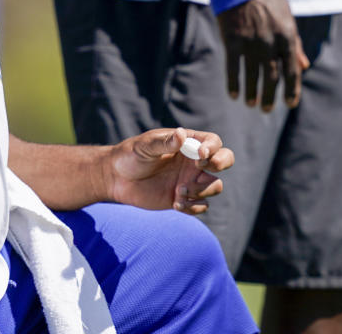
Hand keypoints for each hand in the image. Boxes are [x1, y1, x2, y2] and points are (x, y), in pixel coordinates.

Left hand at [106, 128, 232, 214]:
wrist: (117, 178)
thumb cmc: (130, 155)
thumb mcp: (145, 146)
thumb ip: (164, 142)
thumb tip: (182, 135)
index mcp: (187, 143)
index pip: (213, 142)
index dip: (213, 148)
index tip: (199, 155)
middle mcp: (193, 162)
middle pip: (225, 160)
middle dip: (221, 163)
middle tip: (199, 169)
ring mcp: (190, 180)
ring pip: (215, 185)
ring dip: (202, 190)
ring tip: (179, 190)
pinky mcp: (184, 199)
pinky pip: (202, 205)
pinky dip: (194, 207)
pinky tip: (176, 204)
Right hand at [217, 0, 308, 110]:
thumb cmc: (268, 0)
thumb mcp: (287, 19)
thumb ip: (296, 44)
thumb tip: (304, 66)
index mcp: (288, 37)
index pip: (292, 71)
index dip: (292, 90)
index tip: (290, 104)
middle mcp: (271, 44)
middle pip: (273, 78)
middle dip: (270, 96)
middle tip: (267, 109)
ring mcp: (250, 44)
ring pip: (253, 77)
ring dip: (252, 93)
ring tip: (251, 104)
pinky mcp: (232, 41)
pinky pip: (233, 69)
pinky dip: (234, 84)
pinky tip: (234, 95)